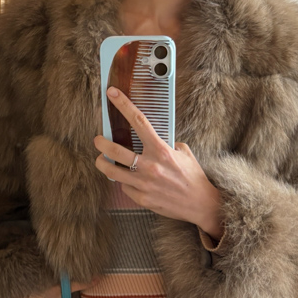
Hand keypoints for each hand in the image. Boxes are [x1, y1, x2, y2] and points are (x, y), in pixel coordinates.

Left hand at [93, 86, 223, 239]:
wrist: (200, 204)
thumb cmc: (193, 177)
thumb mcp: (183, 153)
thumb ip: (166, 144)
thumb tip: (151, 141)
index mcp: (161, 150)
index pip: (138, 121)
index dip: (123, 105)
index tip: (111, 94)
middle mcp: (150, 166)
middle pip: (115, 151)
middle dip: (101, 143)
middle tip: (98, 140)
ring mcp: (144, 184)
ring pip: (113, 172)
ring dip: (102, 163)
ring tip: (100, 159)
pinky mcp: (142, 198)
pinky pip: (126, 187)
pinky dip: (126, 183)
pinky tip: (131, 181)